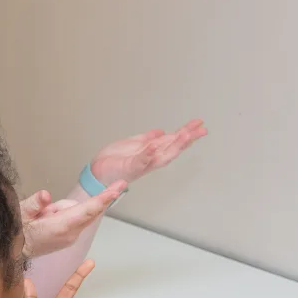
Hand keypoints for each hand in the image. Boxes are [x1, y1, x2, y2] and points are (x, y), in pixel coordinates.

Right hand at [20, 183, 125, 256]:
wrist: (14, 253)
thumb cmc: (17, 232)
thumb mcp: (20, 214)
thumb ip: (34, 204)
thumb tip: (45, 195)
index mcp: (60, 227)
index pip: (86, 210)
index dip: (103, 199)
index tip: (117, 189)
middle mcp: (70, 234)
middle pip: (89, 211)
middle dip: (97, 199)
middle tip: (109, 187)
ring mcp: (71, 237)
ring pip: (79, 213)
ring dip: (65, 208)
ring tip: (43, 214)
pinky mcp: (69, 238)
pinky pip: (75, 219)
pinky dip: (66, 214)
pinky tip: (47, 218)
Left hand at [89, 119, 206, 185]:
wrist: (97, 172)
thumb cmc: (113, 161)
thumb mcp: (133, 144)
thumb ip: (147, 139)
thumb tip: (160, 132)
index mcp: (152, 152)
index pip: (173, 140)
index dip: (187, 133)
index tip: (199, 124)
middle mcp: (150, 159)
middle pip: (173, 148)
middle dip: (187, 139)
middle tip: (200, 130)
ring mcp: (141, 164)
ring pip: (162, 155)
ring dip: (174, 146)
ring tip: (185, 135)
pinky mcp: (129, 167)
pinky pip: (141, 160)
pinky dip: (148, 154)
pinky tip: (155, 145)